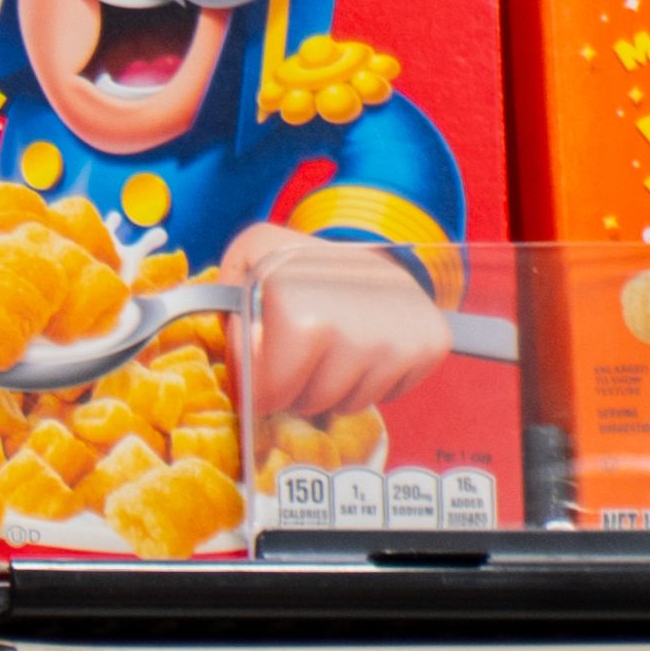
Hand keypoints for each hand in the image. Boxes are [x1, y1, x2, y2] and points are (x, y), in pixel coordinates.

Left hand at [241, 230, 455, 434]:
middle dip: (298, 387)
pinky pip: (390, 394)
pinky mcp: (431, 346)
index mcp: (303, 318)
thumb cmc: (299, 263)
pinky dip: (376, 380)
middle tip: (302, 352)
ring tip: (334, 346)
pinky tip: (367, 347)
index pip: (269, 397)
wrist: (372, 245)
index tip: (264, 371)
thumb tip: (228, 345)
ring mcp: (399, 342)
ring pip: (350, 404)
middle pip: (310, 403)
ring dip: (336, 386)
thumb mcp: (246, 260)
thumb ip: (218, 301)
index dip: (260, 389)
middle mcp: (355, 334)